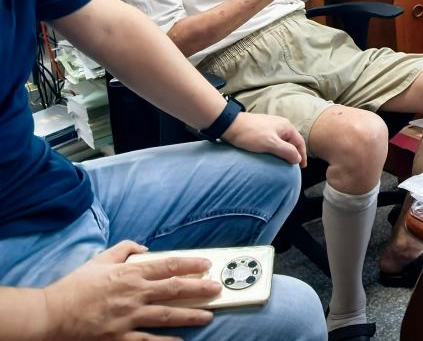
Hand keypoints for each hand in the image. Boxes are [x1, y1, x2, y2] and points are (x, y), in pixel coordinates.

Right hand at [39, 241, 218, 340]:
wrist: (49, 315)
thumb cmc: (73, 287)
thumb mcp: (99, 261)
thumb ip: (123, 250)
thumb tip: (143, 247)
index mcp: (129, 274)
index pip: (168, 266)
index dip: (191, 265)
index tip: (207, 265)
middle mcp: (133, 294)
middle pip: (174, 289)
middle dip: (199, 288)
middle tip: (217, 289)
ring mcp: (128, 317)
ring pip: (168, 315)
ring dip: (191, 315)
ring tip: (208, 315)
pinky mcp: (119, 337)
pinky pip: (148, 340)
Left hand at [220, 111, 306, 166]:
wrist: (230, 125)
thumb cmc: (251, 134)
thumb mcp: (271, 144)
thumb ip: (287, 151)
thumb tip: (298, 158)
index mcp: (286, 126)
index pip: (299, 142)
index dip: (302, 155)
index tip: (301, 166)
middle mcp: (281, 125)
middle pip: (292, 141)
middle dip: (294, 153)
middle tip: (293, 166)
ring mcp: (271, 126)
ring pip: (282, 141)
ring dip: (285, 151)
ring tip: (284, 162)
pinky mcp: (262, 130)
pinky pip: (274, 141)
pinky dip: (276, 149)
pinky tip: (272, 155)